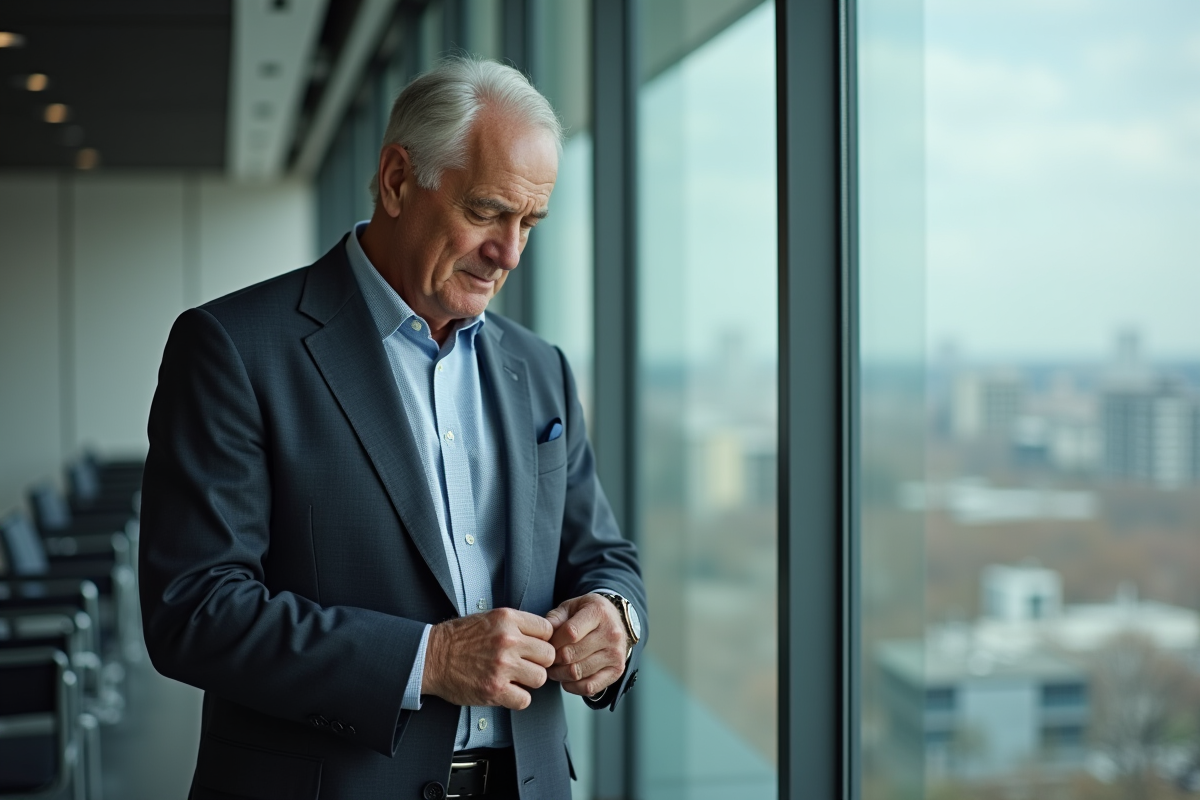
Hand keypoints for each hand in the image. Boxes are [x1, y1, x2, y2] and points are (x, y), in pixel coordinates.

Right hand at [422, 608, 555, 709]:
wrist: (431, 657)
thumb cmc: (459, 638)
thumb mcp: (490, 618)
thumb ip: (517, 625)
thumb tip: (543, 636)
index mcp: (507, 619)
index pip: (547, 630)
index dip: (542, 640)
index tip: (534, 647)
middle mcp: (507, 641)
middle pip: (548, 655)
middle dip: (539, 661)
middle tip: (526, 664)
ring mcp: (502, 666)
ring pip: (540, 678)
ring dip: (529, 681)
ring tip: (515, 677)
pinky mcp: (494, 689)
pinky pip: (525, 699)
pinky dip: (517, 698)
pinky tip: (507, 690)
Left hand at [545, 594, 627, 697]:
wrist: (616, 622)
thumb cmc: (589, 613)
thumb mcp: (572, 606)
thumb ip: (555, 617)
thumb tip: (544, 633)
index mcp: (599, 612)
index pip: (570, 632)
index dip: (553, 641)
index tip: (548, 644)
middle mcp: (611, 633)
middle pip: (571, 655)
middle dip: (554, 659)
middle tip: (548, 659)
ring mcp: (616, 654)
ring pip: (577, 673)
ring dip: (560, 674)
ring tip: (555, 668)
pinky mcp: (617, 671)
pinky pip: (589, 687)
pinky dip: (573, 687)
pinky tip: (567, 680)